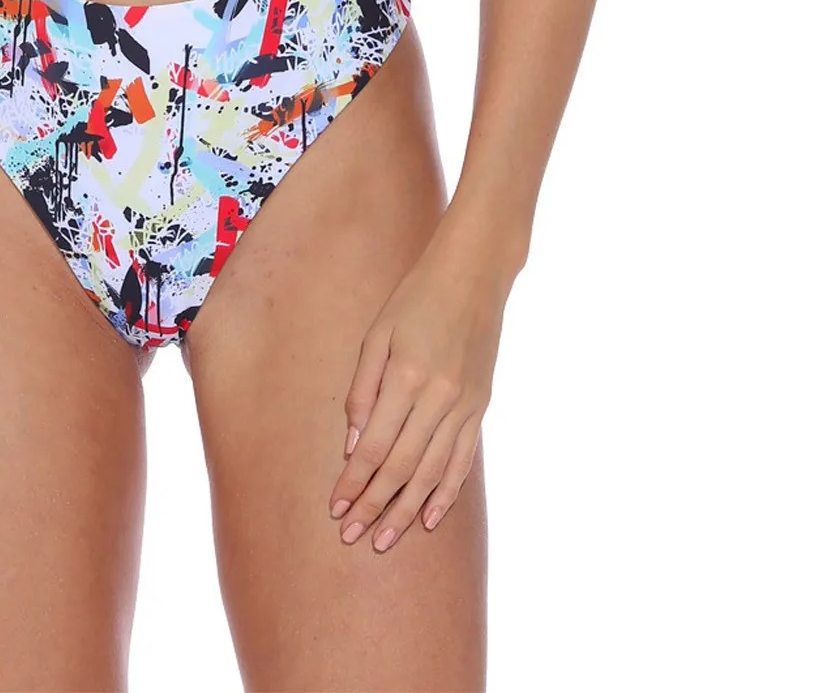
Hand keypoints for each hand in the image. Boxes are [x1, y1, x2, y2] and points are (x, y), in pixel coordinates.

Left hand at [327, 206, 514, 552]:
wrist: (474, 274)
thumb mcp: (377, 333)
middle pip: (401, 468)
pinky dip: (446, 493)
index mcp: (407, 377)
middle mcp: (439, 398)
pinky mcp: (481, 407)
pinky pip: (462, 461)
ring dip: (406, 510)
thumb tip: (350, 444)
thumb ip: (362, 389)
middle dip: (373, 506)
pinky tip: (431, 518)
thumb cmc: (415, 297)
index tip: (334, 509)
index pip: (373, 446)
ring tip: (384, 540)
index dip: (353, 482)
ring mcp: (465, 406)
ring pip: (432, 473)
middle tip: (351, 538)